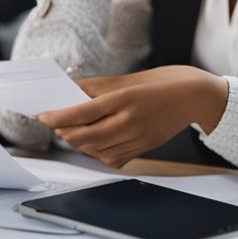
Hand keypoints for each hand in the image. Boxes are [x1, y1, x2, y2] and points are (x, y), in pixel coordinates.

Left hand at [36, 66, 227, 168]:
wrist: (195, 96)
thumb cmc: (161, 83)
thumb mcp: (126, 79)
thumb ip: (95, 88)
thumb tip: (68, 90)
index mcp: (124, 100)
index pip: (81, 113)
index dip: (57, 117)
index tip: (42, 116)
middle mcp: (130, 122)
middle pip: (85, 137)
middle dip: (65, 132)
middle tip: (55, 124)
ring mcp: (138, 138)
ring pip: (96, 151)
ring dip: (79, 143)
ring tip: (73, 131)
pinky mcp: (144, 149)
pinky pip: (113, 158)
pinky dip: (98, 153)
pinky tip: (96, 142)